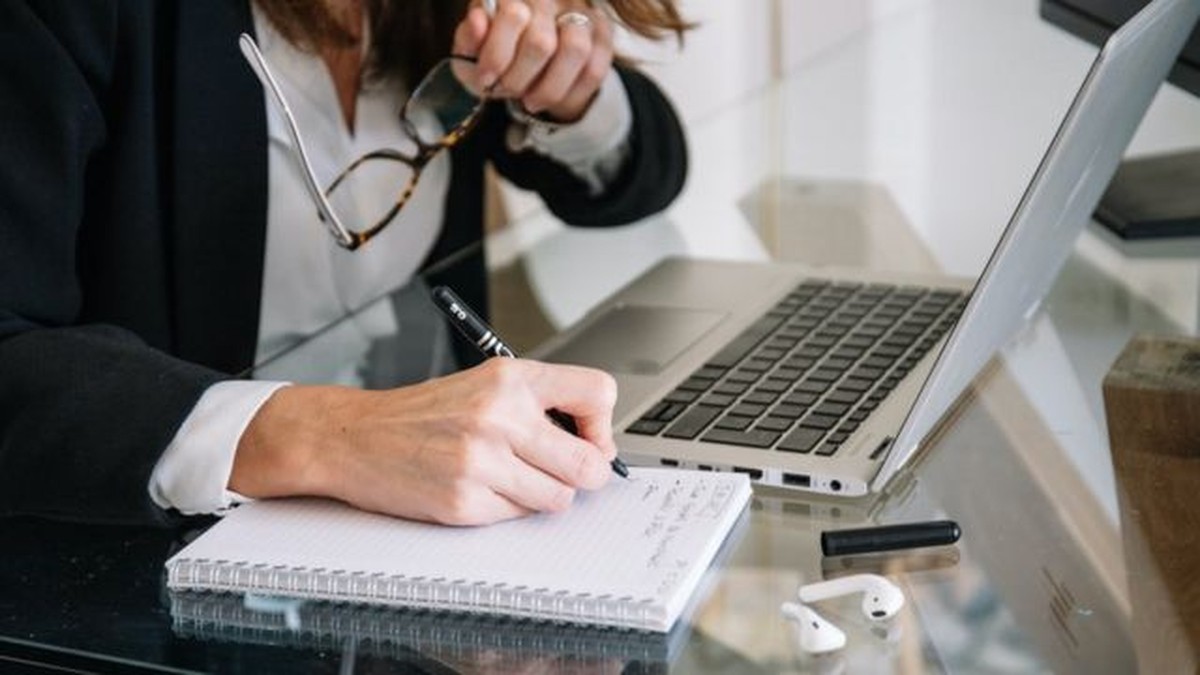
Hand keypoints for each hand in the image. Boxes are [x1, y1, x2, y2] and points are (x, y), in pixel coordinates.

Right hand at [230, 358, 618, 525]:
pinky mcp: (465, 501)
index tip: (589, 438)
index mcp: (511, 378)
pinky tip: (480, 488)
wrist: (354, 436)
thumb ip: (539, 405)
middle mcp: (500, 414)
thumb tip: (597, 444)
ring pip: (559, 498)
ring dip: (544, 495)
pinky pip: (518, 516)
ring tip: (514, 478)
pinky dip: (507, 508)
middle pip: (589, 463)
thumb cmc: (423, 413)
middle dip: (584, 474)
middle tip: (564, 472)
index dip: (602, 425)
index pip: (598, 394)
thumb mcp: (485, 385)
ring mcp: (482, 460)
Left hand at [454, 0, 613, 121]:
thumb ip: (468, 38)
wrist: (526, 63)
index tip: (486, 79)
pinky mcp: (602, 34)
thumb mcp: (472, 51)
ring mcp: (581, 12)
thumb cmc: (496, 55)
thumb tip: (478, 21)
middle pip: (541, 42)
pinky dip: (570, 94)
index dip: (497, 55)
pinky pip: (595, 70)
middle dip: (519, 80)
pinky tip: (551, 100)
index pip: (513, 16)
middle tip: (507, 92)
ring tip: (530, 101)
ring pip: (576, 51)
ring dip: (548, 89)